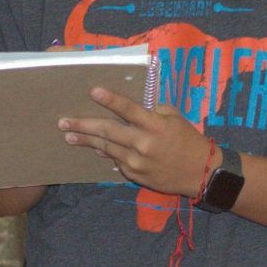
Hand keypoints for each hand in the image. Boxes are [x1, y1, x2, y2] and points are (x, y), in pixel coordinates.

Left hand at [59, 87, 211, 196]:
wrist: (203, 173)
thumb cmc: (188, 140)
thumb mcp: (174, 118)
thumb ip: (151, 111)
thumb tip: (126, 110)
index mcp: (155, 125)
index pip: (128, 109)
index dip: (110, 100)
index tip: (93, 91)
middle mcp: (143, 144)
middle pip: (107, 131)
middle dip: (83, 125)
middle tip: (63, 122)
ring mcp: (137, 162)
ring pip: (106, 147)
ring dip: (86, 141)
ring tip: (69, 135)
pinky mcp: (135, 175)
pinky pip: (116, 161)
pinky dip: (105, 152)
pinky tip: (94, 147)